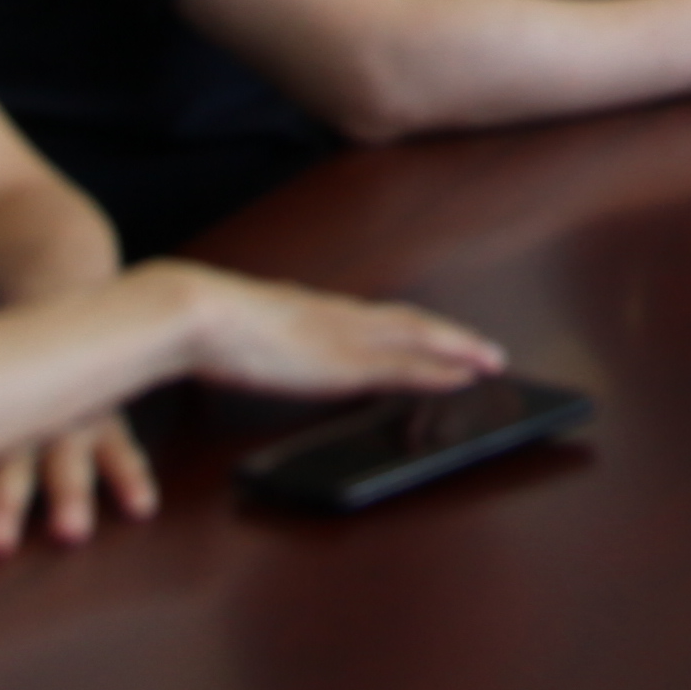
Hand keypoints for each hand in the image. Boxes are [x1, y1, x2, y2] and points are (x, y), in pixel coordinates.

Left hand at [0, 406, 153, 555]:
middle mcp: (19, 429)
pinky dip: (130, 477)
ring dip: (66, 498)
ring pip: (64, 463)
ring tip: (70, 533)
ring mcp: (66, 421)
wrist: (46, 288)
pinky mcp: (106, 418)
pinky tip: (142, 509)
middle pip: (7, 472)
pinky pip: (121, 451)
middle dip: (0, 507)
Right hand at [149, 262, 504, 401]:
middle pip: (411, 323)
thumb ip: (264, 336)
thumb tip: (261, 341)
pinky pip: (405, 366)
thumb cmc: (209, 324)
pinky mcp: (343, 363)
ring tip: (492, 362)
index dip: (413, 329)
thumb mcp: (244, 329)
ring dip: (460, 349)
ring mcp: (345, 337)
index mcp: (317, 310)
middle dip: (452, 338)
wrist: (198, 314)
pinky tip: (463, 378)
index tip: (440, 338)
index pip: (378, 318)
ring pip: (419, 338)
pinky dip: (438, 370)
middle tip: (489, 352)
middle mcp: (340, 317)